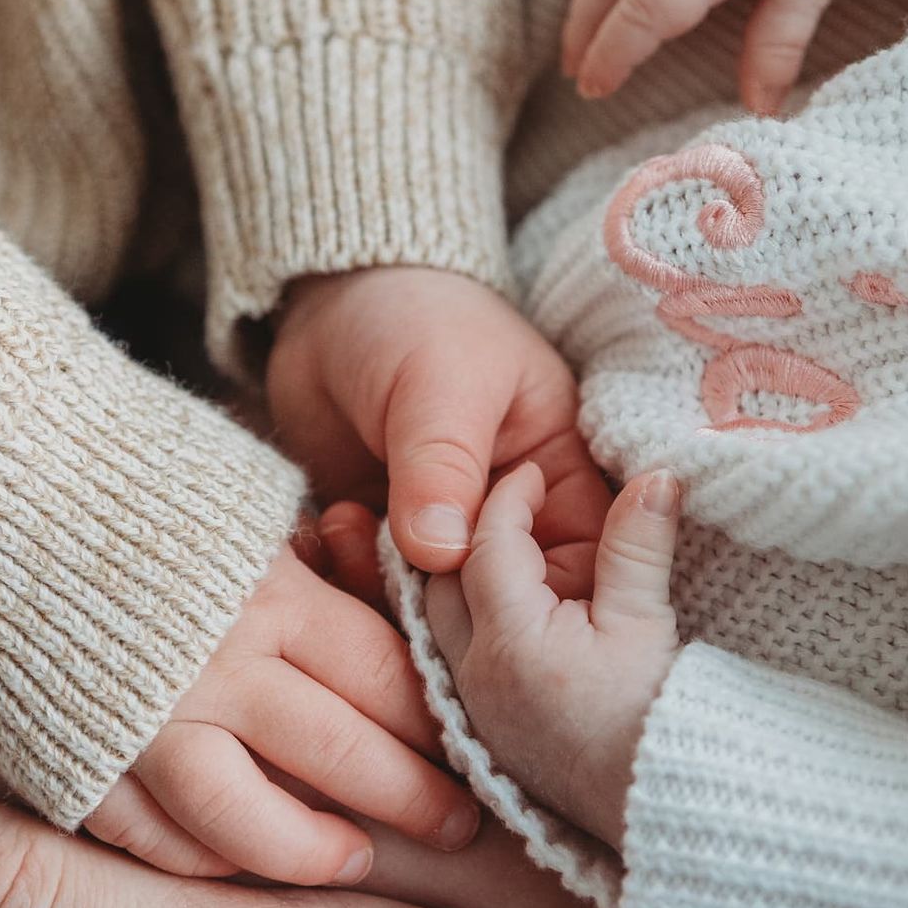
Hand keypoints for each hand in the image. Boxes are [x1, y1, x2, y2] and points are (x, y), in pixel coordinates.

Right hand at [82, 548, 478, 885]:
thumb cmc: (132, 494)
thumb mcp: (239, 510)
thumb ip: (306, 568)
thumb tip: (375, 604)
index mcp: (270, 595)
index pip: (383, 677)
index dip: (435, 724)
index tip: (473, 751)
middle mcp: (217, 666)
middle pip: (341, 753)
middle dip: (412, 798)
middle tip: (455, 826)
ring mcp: (145, 721)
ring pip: (247, 821)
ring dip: (310, 850)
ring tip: (351, 857)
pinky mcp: (80, 759)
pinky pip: (150, 837)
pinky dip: (198, 857)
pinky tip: (236, 859)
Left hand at [269, 266, 609, 595]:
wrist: (328, 301)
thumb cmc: (413, 319)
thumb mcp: (441, 383)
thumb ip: (442, 467)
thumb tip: (439, 554)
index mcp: (554, 472)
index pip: (578, 562)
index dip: (541, 594)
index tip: (480, 589)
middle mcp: (504, 515)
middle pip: (501, 601)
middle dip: (450, 600)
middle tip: (399, 560)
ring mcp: (439, 534)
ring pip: (432, 606)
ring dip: (387, 586)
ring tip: (353, 527)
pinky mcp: (382, 540)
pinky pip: (374, 590)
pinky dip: (348, 575)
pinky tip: (329, 526)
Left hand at [422, 465, 681, 847]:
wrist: (665, 811)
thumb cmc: (659, 721)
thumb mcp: (647, 623)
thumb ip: (637, 543)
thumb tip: (655, 475)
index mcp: (510, 642)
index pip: (486, 543)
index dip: (508, 495)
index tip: (533, 472)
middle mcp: (471, 675)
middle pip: (443, 580)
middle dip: (468, 532)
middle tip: (504, 500)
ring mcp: (469, 706)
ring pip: (438, 619)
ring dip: (457, 576)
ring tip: (491, 542)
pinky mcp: (479, 728)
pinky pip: (450, 654)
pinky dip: (463, 618)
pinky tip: (491, 604)